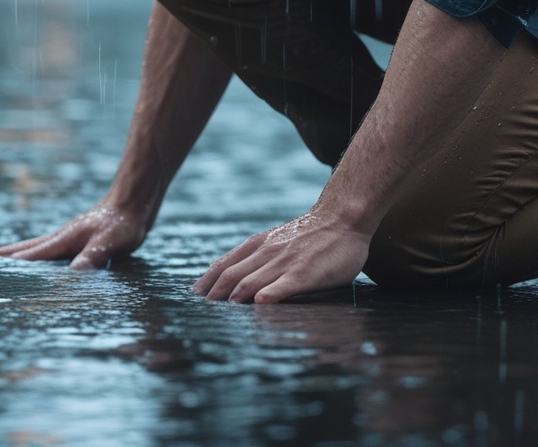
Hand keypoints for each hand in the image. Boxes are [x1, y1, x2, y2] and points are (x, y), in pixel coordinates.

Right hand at [0, 202, 148, 270]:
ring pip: (42, 245)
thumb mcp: (109, 242)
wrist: (136, 200)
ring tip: (7, 257)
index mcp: (65, 239)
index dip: (13, 263)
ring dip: (24, 251)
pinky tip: (47, 258)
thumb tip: (72, 276)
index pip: (33, 254)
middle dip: (11, 253)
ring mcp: (72, 235)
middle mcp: (64, 236)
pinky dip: (42, 251)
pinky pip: (55, 247)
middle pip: (31, 246)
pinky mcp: (82, 237)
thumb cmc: (123, 222)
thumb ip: (91, 258)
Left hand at [192, 211, 369, 302]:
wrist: (344, 217)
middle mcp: (267, 252)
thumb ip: (262, 254)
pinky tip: (260, 305)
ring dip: (233, 301)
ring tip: (220, 319)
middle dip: (213, 297)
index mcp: (260, 244)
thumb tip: (241, 278)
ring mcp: (285, 262)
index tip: (193, 298)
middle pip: (231, 277)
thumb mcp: (280, 238)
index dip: (207, 282)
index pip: (225, 265)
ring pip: (250, 283)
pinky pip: (282, 285)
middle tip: (199, 316)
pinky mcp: (304, 272)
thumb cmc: (314, 233)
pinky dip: (269, 295)